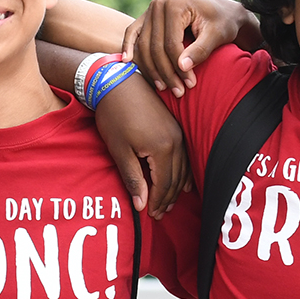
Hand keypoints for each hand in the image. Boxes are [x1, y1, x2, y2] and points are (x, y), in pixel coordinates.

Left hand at [93, 73, 189, 216]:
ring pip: (182, 169)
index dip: (157, 202)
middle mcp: (176, 142)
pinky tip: (181, 183)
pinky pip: (184, 157)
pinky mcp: (176, 127)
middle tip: (158, 214)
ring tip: (165, 203)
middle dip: (166, 199)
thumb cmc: (114, 116)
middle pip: (176, 179)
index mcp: (163, 149)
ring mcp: (178, 133)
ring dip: (175, 188)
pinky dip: (182, 173)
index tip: (150, 215)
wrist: (118, 83)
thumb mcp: (120, 150)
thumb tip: (142, 205)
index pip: (164, 185)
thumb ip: (133, 179)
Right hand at [125, 0, 259, 95]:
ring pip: (143, 46)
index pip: (171, 44)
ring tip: (164, 88)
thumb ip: (200, 50)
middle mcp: (158, 5)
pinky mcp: (146, 17)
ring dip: (151, 69)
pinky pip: (133, 34)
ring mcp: (150, 11)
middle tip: (179, 92)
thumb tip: (182, 67)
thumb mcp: (217, 34)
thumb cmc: (222, 22)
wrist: (221, 11)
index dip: (179, 68)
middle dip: (166, 73)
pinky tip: (126, 62)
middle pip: (155, 47)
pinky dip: (128, 47)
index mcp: (175, 5)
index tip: (190, 85)